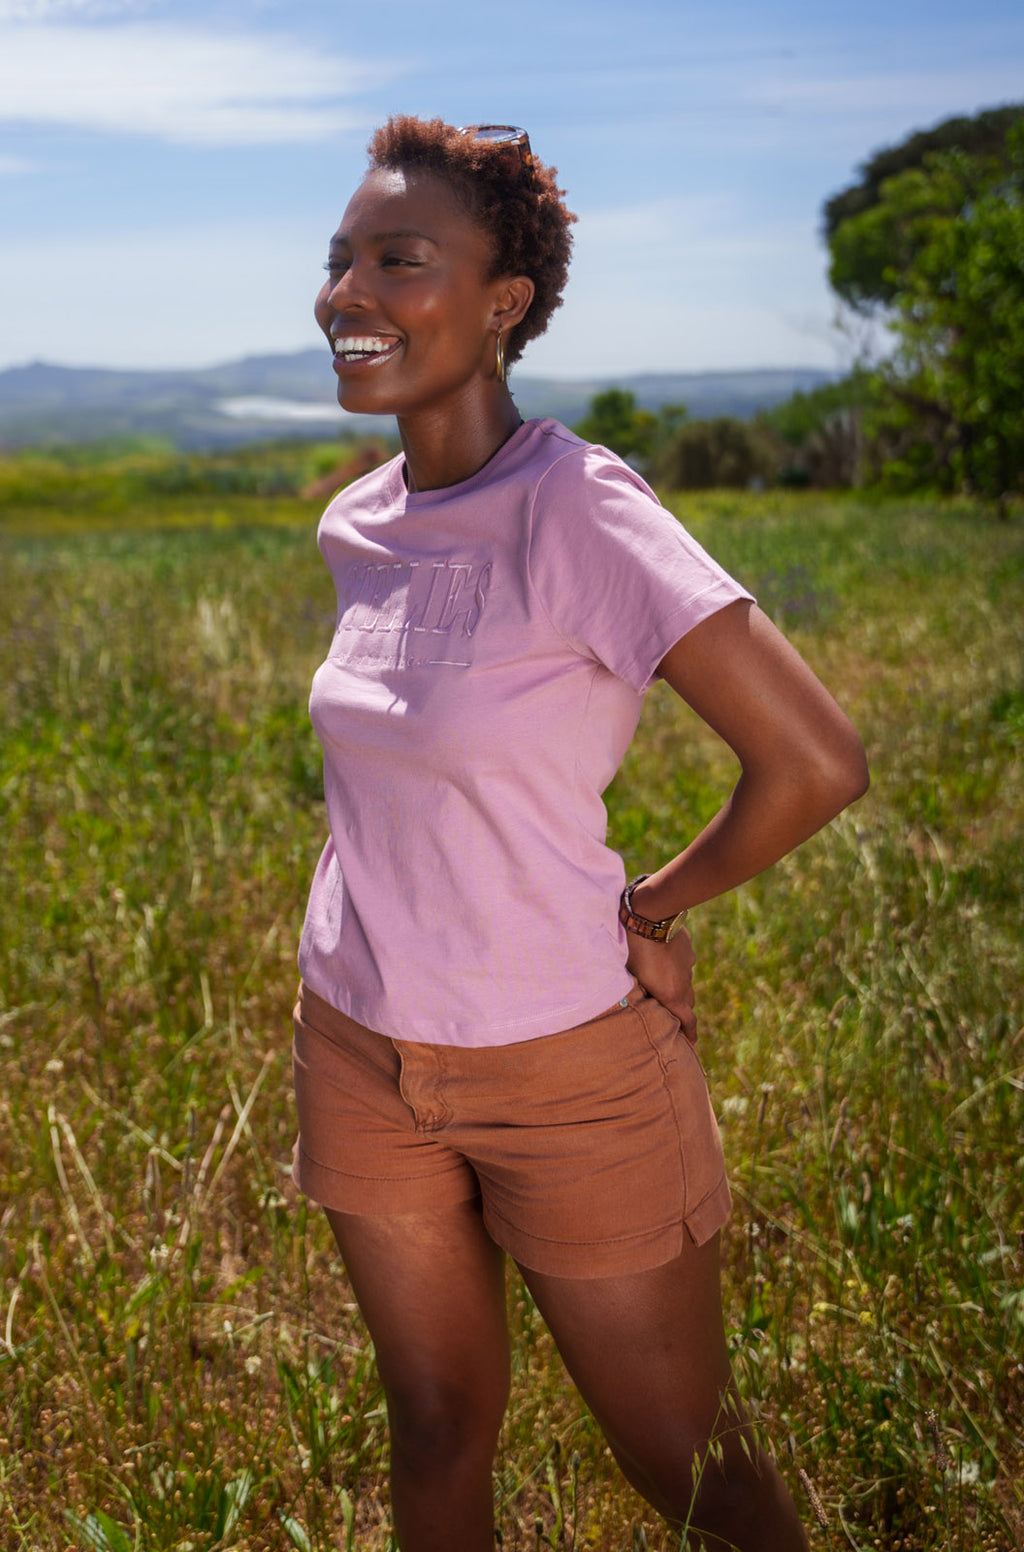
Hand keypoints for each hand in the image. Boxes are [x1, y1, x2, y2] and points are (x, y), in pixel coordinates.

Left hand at [625, 925, 697, 1042]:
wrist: (649, 918)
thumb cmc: (632, 950)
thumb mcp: (628, 975)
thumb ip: (634, 990)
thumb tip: (629, 998)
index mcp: (671, 995)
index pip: (689, 1021)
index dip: (691, 1034)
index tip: (691, 1043)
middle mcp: (684, 982)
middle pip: (687, 1002)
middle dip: (680, 1008)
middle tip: (668, 1009)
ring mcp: (688, 965)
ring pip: (685, 980)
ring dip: (676, 983)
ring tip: (660, 976)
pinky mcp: (688, 948)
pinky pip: (684, 961)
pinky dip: (676, 964)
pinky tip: (663, 954)